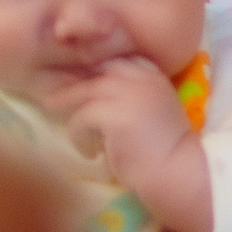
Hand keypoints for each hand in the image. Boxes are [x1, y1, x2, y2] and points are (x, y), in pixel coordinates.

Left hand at [61, 57, 213, 231]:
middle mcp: (138, 75)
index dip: (91, 73)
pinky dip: (79, 138)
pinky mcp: (112, 113)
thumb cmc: (166, 149)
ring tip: (78, 136)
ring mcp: (125, 91)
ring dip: (75, 118)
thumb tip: (91, 94)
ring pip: (81, 94)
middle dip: (72, 86)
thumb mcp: (149, 110)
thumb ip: (127, 97)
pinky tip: (91, 153)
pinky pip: (80, 119)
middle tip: (53, 101)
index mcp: (150, 72)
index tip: (76, 86)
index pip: (111, 60)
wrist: (178, 171)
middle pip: (92, 71)